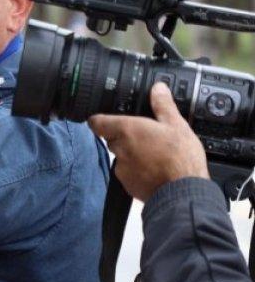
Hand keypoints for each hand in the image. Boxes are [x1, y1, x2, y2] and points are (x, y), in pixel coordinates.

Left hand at [88, 82, 208, 201]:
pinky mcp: (128, 185)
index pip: (97, 122)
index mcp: (127, 130)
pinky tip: (155, 170)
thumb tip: (158, 89)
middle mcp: (120, 148)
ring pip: (121, 157)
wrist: (184, 192)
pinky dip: (138, 171)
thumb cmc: (181, 158)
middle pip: (112, 139)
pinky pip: (128, 174)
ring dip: (132, 155)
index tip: (105, 119)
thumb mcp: (177, 125)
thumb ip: (163, 105)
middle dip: (124, 137)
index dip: (100, 119)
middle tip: (145, 137)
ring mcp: (122, 168)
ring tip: (155, 155)